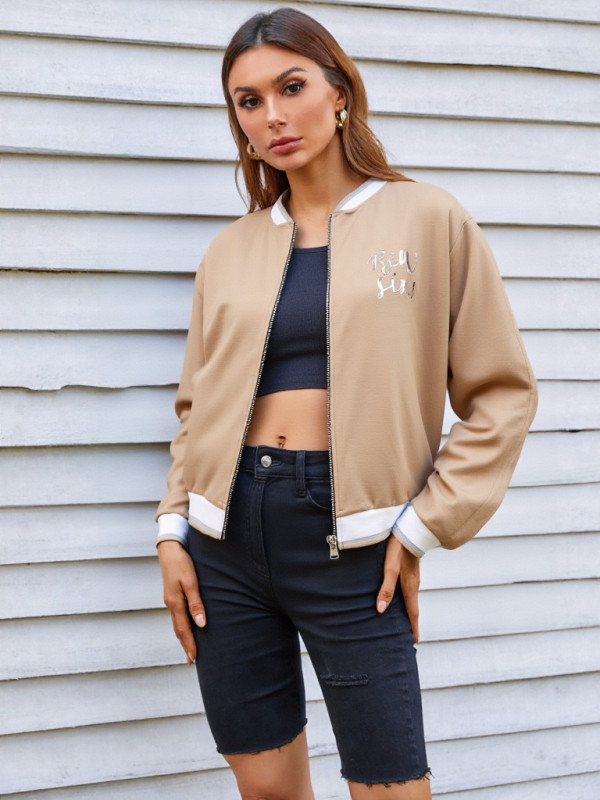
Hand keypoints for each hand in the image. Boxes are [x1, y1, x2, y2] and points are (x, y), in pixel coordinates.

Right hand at [157, 540, 205, 663]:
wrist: (170, 548)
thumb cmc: (182, 563)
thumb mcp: (191, 582)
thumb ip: (196, 603)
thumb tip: (201, 624)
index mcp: (175, 603)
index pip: (183, 630)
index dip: (189, 645)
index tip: (194, 659)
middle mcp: (171, 604)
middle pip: (178, 630)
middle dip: (185, 645)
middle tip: (191, 660)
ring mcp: (170, 599)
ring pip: (176, 623)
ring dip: (183, 637)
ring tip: (189, 648)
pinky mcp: (172, 594)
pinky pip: (176, 615)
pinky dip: (181, 625)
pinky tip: (186, 626)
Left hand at [376, 535, 420, 641]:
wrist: (409, 527)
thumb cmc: (398, 547)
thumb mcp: (390, 568)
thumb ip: (386, 588)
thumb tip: (381, 610)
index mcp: (410, 586)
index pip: (412, 612)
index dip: (413, 627)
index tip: (414, 641)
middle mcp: (414, 583)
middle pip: (413, 607)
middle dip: (411, 622)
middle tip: (409, 636)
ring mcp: (413, 575)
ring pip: (410, 597)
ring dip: (409, 610)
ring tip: (404, 620)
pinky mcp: (410, 568)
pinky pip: (409, 588)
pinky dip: (406, 598)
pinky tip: (399, 597)